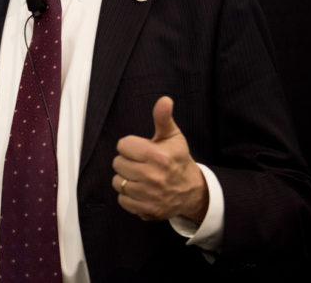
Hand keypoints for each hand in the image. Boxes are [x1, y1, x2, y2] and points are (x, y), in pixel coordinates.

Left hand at [111, 96, 207, 222]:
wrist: (192, 191)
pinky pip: (122, 199)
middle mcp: (153, 177)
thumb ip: (163, 118)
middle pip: (117, 163)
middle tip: (141, 163)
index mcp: (158, 156)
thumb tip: (164, 100)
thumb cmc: (178, 160)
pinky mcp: (146, 210)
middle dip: (127, 162)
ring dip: (126, 179)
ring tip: (140, 177)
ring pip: (117, 182)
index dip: (130, 146)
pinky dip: (128, 196)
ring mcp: (149, 195)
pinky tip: (140, 190)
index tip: (141, 150)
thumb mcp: (173, 137)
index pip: (123, 145)